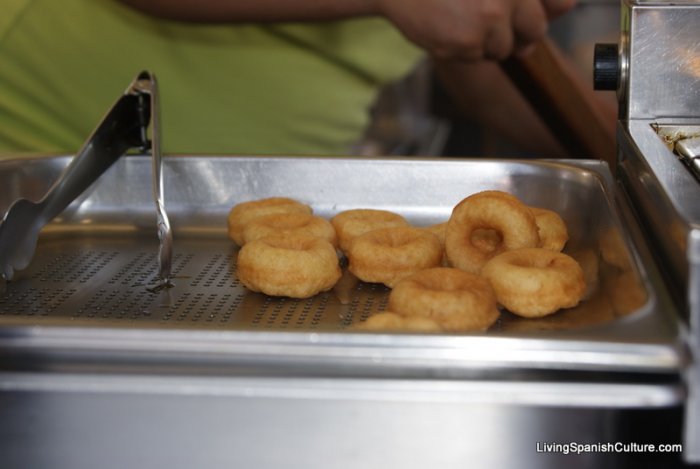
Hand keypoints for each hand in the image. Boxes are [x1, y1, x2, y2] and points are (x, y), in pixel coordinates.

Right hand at [377, 0, 575, 60]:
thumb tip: (565, 8)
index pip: (561, 2)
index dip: (547, 10)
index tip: (530, 11)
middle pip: (535, 30)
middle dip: (514, 32)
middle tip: (483, 16)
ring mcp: (492, 16)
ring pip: (505, 49)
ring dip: (485, 42)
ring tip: (458, 17)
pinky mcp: (471, 40)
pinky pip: (478, 57)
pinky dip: (462, 49)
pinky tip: (445, 27)